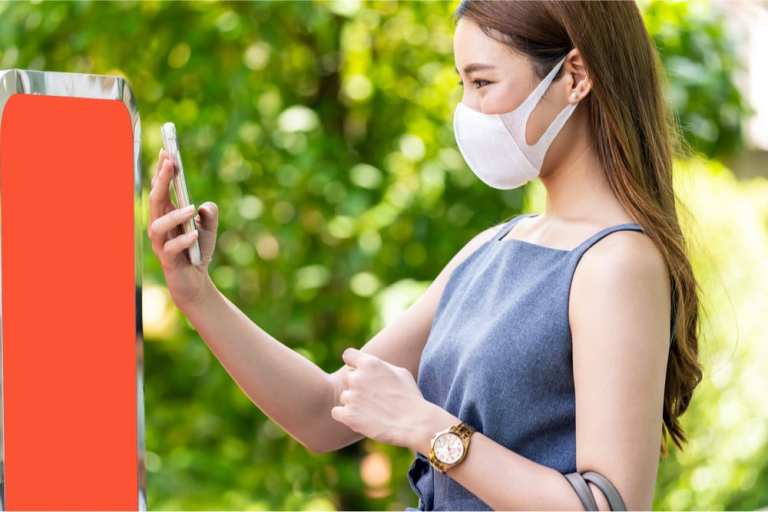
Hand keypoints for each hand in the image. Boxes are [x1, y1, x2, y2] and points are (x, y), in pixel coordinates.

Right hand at [147, 148, 218, 310]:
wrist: (195, 282)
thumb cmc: (197, 251)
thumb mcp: (210, 230)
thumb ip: (210, 215)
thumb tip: (205, 205)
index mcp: (167, 215)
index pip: (162, 189)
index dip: (163, 170)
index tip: (168, 151)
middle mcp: (160, 226)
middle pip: (156, 200)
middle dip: (161, 180)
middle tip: (171, 163)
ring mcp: (161, 243)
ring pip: (158, 225)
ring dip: (174, 215)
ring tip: (192, 208)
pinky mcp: (167, 260)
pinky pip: (171, 249)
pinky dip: (183, 240)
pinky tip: (195, 234)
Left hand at [330, 348, 455, 452]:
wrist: (415, 423)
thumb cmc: (411, 397)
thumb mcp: (400, 373)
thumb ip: (381, 366)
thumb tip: (369, 365)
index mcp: (370, 363)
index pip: (348, 355)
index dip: (354, 364)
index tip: (360, 372)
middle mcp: (357, 377)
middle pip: (348, 378)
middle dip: (358, 386)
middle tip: (373, 397)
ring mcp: (352, 397)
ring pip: (345, 397)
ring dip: (354, 403)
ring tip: (373, 411)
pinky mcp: (348, 415)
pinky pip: (337, 412)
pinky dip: (346, 416)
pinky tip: (361, 419)